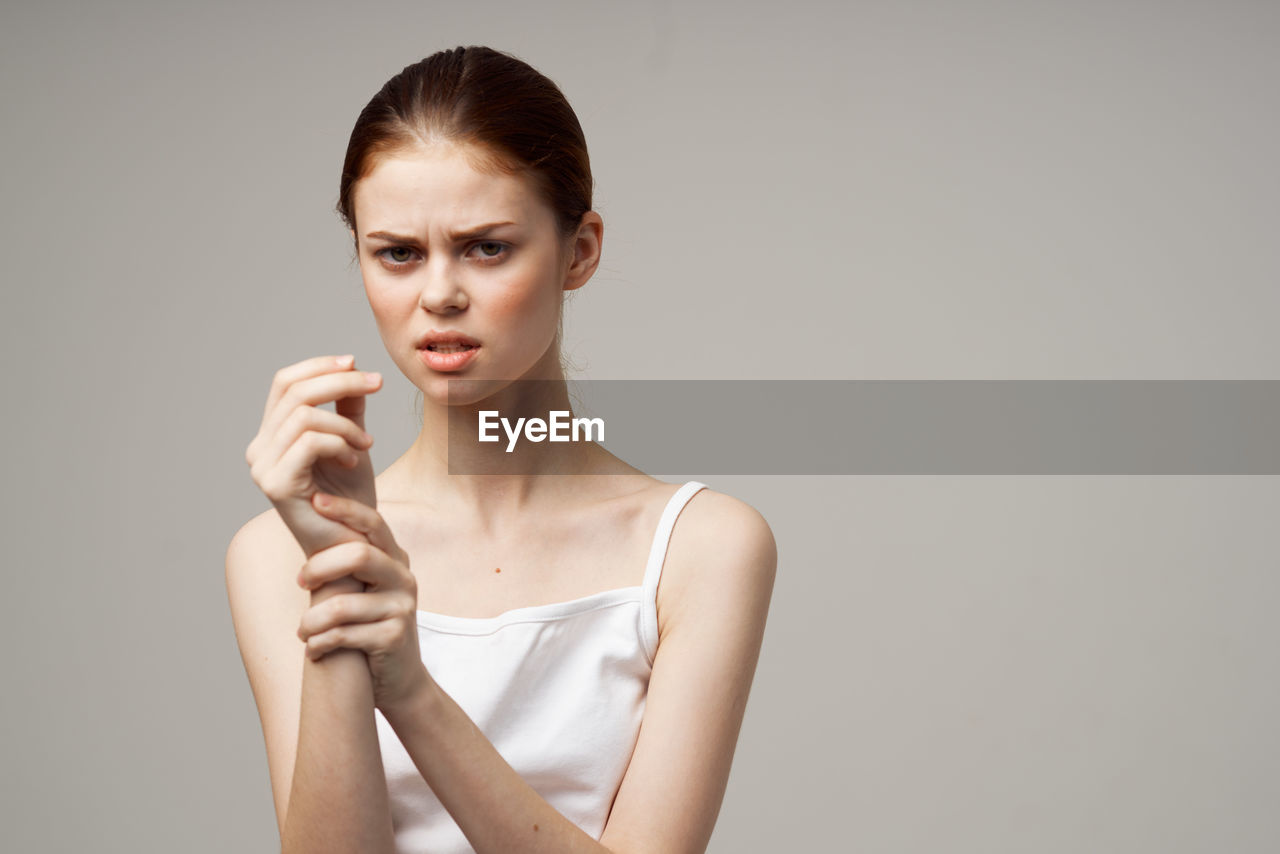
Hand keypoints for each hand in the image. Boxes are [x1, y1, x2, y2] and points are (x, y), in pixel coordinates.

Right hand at [245, 354, 383, 558]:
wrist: (351, 549)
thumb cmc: (350, 502)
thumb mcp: (351, 443)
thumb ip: (346, 408)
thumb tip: (351, 366)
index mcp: (272, 437)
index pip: (284, 383)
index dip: (319, 366)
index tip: (357, 363)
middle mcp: (259, 450)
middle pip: (295, 391)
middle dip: (341, 381)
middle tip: (377, 384)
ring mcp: (263, 468)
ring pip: (305, 415)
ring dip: (346, 424)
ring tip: (366, 444)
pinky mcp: (277, 485)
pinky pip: (310, 441)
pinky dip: (340, 442)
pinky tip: (356, 459)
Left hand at [295, 491, 431, 715]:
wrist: (399, 678)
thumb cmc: (370, 627)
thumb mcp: (365, 588)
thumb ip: (349, 560)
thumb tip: (308, 522)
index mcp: (395, 558)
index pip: (373, 522)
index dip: (345, 510)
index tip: (314, 501)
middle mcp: (404, 577)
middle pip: (359, 555)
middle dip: (318, 568)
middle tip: (301, 582)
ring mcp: (402, 607)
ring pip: (342, 605)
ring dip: (311, 621)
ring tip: (302, 632)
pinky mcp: (395, 637)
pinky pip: (344, 635)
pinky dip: (320, 644)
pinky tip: (315, 650)